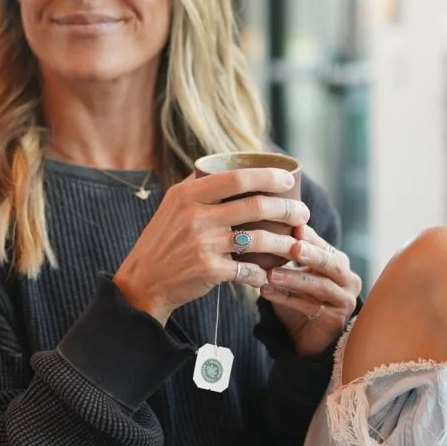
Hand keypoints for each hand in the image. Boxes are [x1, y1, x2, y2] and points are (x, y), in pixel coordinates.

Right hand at [112, 167, 310, 323]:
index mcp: (188, 195)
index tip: (288, 180)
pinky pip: (248, 270)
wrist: (144, 281)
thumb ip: (197, 185)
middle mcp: (196, 216)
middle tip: (303, 212)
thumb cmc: (163, 241)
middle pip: (255, 206)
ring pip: (258, 239)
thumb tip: (225, 164)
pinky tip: (269, 273)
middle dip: (287, 208)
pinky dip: (262, 273)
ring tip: (296, 243)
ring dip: (283, 242)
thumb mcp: (172, 205)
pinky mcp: (210, 270)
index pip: (236, 177)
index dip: (268, 177)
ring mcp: (204, 244)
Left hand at [251, 223, 360, 356]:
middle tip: (293, 246)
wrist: (308, 336)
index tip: (294, 228)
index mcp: (339, 263)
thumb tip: (278, 223)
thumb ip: (294, 253)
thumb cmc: (301, 299)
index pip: (325, 246)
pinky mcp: (335, 319)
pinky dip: (286, 298)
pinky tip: (267, 292)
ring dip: (294, 278)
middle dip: (311, 254)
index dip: (310, 237)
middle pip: (331, 263)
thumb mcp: (298, 273)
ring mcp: (345, 300)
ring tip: (271, 274)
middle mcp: (348, 279)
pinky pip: (310, 306)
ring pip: (320, 286)